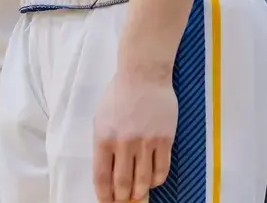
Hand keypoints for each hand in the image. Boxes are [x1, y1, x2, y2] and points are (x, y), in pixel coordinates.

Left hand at [93, 71, 176, 201]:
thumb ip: (103, 143)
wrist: (143, 76)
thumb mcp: (101, 117)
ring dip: (140, 192)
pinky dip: (156, 180)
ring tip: (137, 196)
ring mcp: (146, 142)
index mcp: (103, 137)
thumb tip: (108, 169)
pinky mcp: (165, 140)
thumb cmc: (118, 95)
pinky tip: (151, 181)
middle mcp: (124, 143)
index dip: (104, 194)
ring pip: (143, 180)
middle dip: (122, 197)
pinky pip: (161, 169)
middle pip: (123, 182)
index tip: (105, 201)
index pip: (102, 175)